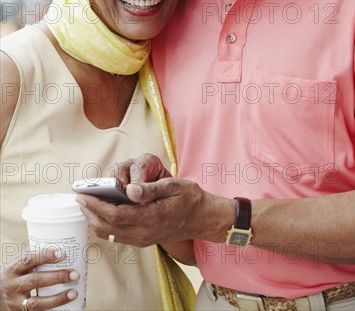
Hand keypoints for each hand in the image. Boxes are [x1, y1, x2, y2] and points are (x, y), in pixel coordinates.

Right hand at [0, 249, 78, 310]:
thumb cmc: (12, 278)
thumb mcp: (16, 267)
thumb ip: (33, 259)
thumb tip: (61, 247)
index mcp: (12, 269)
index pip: (28, 259)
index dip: (45, 255)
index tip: (62, 253)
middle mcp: (12, 286)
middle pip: (35, 280)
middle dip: (56, 277)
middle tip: (74, 274)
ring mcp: (16, 303)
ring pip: (37, 302)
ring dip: (57, 298)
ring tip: (73, 293)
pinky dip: (52, 309)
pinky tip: (65, 306)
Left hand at [76, 156, 235, 247]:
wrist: (203, 218)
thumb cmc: (190, 198)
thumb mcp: (173, 186)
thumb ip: (150, 188)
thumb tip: (129, 189)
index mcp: (151, 216)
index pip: (115, 214)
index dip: (96, 206)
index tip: (83, 195)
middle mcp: (145, 232)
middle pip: (108, 227)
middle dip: (90, 213)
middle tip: (80, 198)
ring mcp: (144, 238)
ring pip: (111, 234)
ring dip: (96, 220)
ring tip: (88, 205)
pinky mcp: (144, 239)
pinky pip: (119, 236)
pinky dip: (106, 225)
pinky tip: (103, 213)